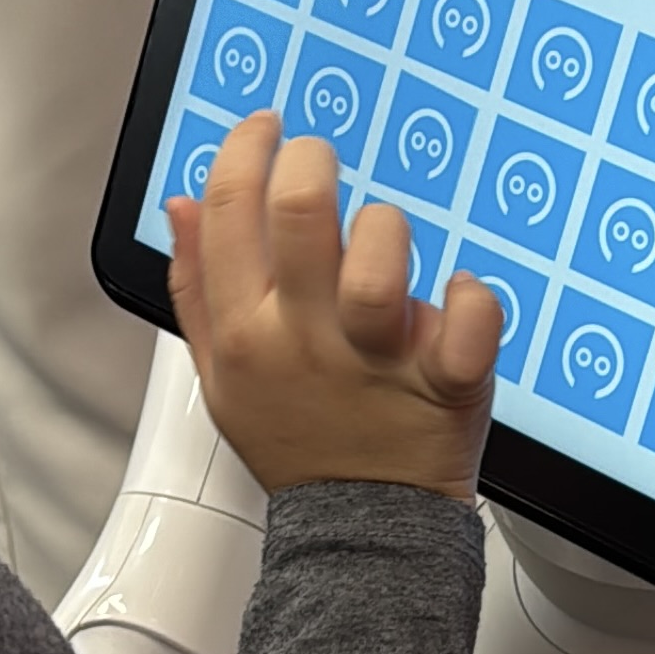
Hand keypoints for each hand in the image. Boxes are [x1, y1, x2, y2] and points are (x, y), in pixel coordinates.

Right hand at [166, 111, 500, 498]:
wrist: (360, 524)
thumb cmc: (300, 438)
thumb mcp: (222, 371)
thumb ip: (195, 286)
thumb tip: (182, 206)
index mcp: (245, 331)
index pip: (230, 210)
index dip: (246, 149)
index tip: (265, 129)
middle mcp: (307, 338)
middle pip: (305, 214)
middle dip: (314, 161)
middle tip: (323, 159)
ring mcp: (379, 359)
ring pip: (384, 263)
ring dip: (389, 230)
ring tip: (386, 239)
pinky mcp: (447, 380)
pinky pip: (469, 320)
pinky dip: (472, 298)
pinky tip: (458, 295)